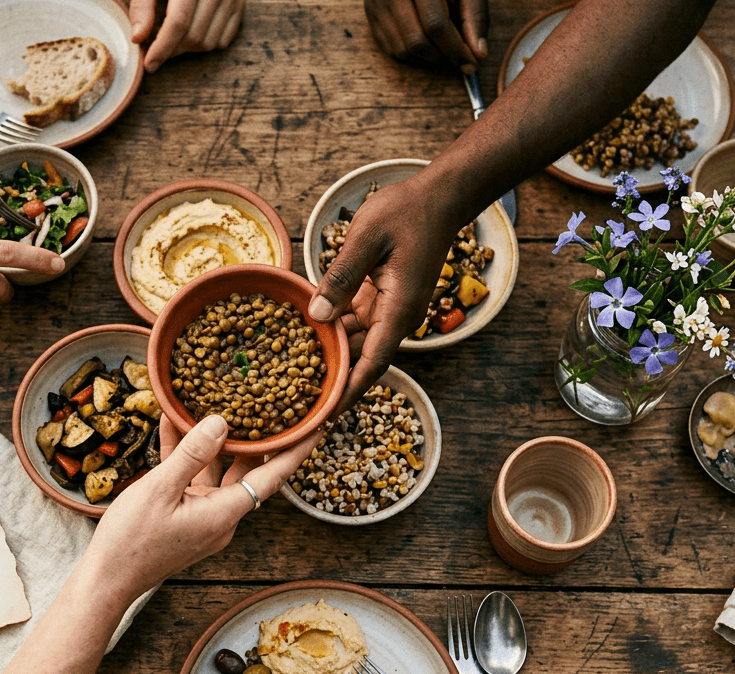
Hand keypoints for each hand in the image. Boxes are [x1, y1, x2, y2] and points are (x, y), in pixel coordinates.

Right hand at [85, 414, 322, 603]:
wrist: (106, 580)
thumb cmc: (131, 542)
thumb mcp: (159, 490)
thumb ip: (192, 453)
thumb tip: (221, 421)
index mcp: (224, 514)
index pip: (272, 478)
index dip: (295, 451)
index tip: (316, 426)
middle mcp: (221, 516)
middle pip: (247, 470)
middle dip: (256, 437)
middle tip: (269, 402)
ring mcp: (202, 517)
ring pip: (217, 470)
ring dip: (213, 440)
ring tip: (217, 401)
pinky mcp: (184, 516)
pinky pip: (192, 478)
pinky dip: (186, 454)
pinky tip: (173, 423)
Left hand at [129, 0, 245, 72]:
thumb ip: (143, 6)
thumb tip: (138, 38)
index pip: (179, 23)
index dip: (162, 47)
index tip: (149, 64)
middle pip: (195, 37)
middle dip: (172, 50)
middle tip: (156, 47)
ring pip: (210, 42)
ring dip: (187, 49)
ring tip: (171, 39)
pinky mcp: (241, 4)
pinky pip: (224, 38)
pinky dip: (205, 43)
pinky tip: (190, 33)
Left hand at [310, 174, 462, 411]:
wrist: (440, 197)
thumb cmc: (407, 212)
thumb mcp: (366, 239)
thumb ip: (340, 278)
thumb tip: (317, 315)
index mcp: (399, 309)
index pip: (373, 363)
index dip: (349, 391)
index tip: (327, 414)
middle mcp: (397, 315)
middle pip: (363, 357)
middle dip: (334, 377)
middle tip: (298, 398)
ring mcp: (391, 307)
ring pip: (357, 340)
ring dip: (332, 351)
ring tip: (294, 369)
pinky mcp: (383, 295)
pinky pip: (356, 319)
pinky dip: (335, 326)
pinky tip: (306, 328)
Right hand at [364, 0, 488, 72]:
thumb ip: (474, 16)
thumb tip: (478, 55)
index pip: (435, 24)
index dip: (455, 49)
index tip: (471, 65)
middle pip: (416, 41)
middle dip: (442, 57)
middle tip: (459, 58)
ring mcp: (377, 3)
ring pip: (402, 50)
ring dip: (427, 59)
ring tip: (444, 48)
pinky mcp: (371, 14)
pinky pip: (390, 49)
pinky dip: (412, 54)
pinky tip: (427, 42)